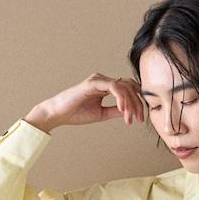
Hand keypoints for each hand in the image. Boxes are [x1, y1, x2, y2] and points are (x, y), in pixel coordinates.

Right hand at [24, 73, 144, 131]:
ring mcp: (99, 80)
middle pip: (130, 86)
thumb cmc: (76, 113)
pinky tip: (123, 110)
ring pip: (124, 87)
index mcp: (106, 86)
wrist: (59, 114)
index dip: (137, 102)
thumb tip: (130, 111)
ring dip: (130, 104)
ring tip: (130, 118)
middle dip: (137, 103)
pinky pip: (114, 87)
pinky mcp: (94, 82)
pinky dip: (121, 99)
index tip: (139, 118)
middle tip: (140, 119)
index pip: (128, 90)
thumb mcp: (102, 114)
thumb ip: (115, 110)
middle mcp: (103, 80)